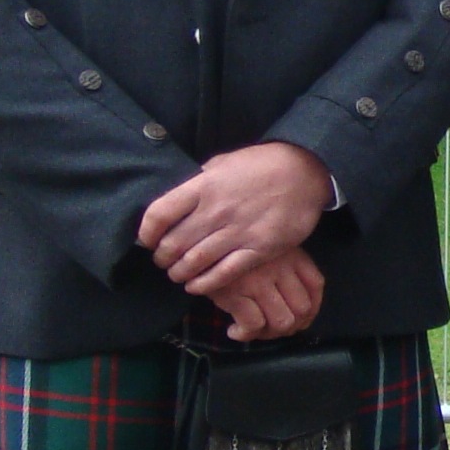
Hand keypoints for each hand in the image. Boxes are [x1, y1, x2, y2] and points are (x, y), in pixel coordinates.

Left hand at [141, 142, 333, 295]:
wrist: (303, 171)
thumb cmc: (260, 164)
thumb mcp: (223, 163)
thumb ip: (200, 181)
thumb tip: (178, 199)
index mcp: (203, 186)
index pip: (159, 214)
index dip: (146, 233)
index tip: (147, 240)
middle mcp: (216, 211)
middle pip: (173, 244)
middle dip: (162, 258)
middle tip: (163, 262)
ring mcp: (237, 231)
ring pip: (195, 262)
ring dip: (180, 274)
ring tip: (178, 275)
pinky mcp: (258, 249)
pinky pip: (223, 273)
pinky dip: (204, 284)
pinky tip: (197, 286)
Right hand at [212, 246, 324, 341]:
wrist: (194, 245)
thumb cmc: (230, 250)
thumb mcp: (264, 249)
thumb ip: (284, 269)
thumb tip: (301, 313)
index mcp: (291, 253)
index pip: (316, 284)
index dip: (312, 308)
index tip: (300, 319)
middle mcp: (279, 267)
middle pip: (301, 308)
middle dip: (290, 326)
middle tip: (272, 329)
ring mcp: (259, 281)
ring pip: (281, 322)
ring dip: (269, 334)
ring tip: (254, 331)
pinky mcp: (236, 293)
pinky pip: (253, 326)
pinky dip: (246, 335)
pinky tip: (234, 331)